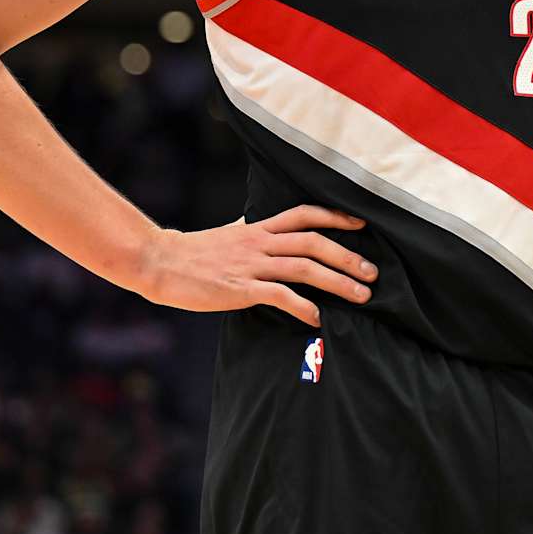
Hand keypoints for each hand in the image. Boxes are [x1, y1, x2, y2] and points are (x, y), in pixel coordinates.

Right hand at [132, 205, 376, 326]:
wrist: (159, 262)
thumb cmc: (193, 251)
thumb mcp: (227, 232)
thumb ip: (247, 228)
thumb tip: (253, 220)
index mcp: (258, 228)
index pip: (304, 214)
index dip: (336, 216)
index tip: (362, 224)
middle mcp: (260, 242)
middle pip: (314, 242)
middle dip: (348, 256)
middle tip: (372, 273)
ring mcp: (251, 265)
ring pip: (304, 268)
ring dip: (337, 282)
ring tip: (362, 296)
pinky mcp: (240, 288)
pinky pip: (279, 296)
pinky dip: (302, 306)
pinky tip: (317, 319)